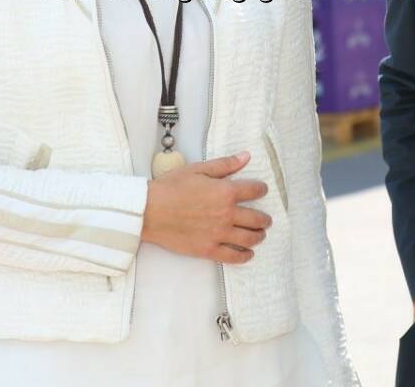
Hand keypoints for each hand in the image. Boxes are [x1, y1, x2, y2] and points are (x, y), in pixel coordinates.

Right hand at [142, 151, 271, 264]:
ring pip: (250, 239)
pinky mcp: (208, 249)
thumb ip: (225, 164)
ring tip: (259, 235)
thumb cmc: (170, 188)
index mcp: (225, 192)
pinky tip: (248, 253)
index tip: (261, 191)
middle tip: (265, 219)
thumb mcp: (198, 169)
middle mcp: (226, 214)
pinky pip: (234, 256)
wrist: (149, 210)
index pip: (255, 190)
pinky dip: (245, 256)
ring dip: (259, 236)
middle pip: (257, 218)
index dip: (262, 190)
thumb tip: (245, 157)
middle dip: (265, 219)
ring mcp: (219, 234)